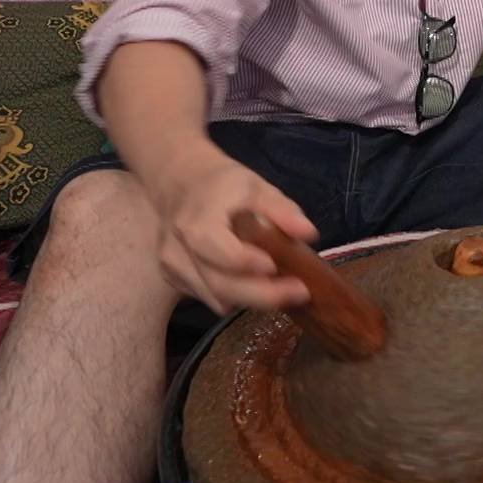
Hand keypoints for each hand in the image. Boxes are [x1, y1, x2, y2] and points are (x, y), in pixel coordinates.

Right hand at [150, 147, 318, 314]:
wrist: (179, 183)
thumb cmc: (222, 185)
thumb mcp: (255, 186)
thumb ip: (281, 210)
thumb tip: (309, 234)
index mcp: (198, 222)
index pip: (220, 251)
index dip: (247, 263)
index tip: (275, 266)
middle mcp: (178, 249)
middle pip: (220, 285)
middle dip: (262, 295)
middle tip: (299, 292)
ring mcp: (172, 268)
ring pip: (215, 298)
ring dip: (251, 299)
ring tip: (283, 288)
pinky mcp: (173, 280)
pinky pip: (208, 298)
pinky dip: (233, 297)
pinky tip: (253, 284)